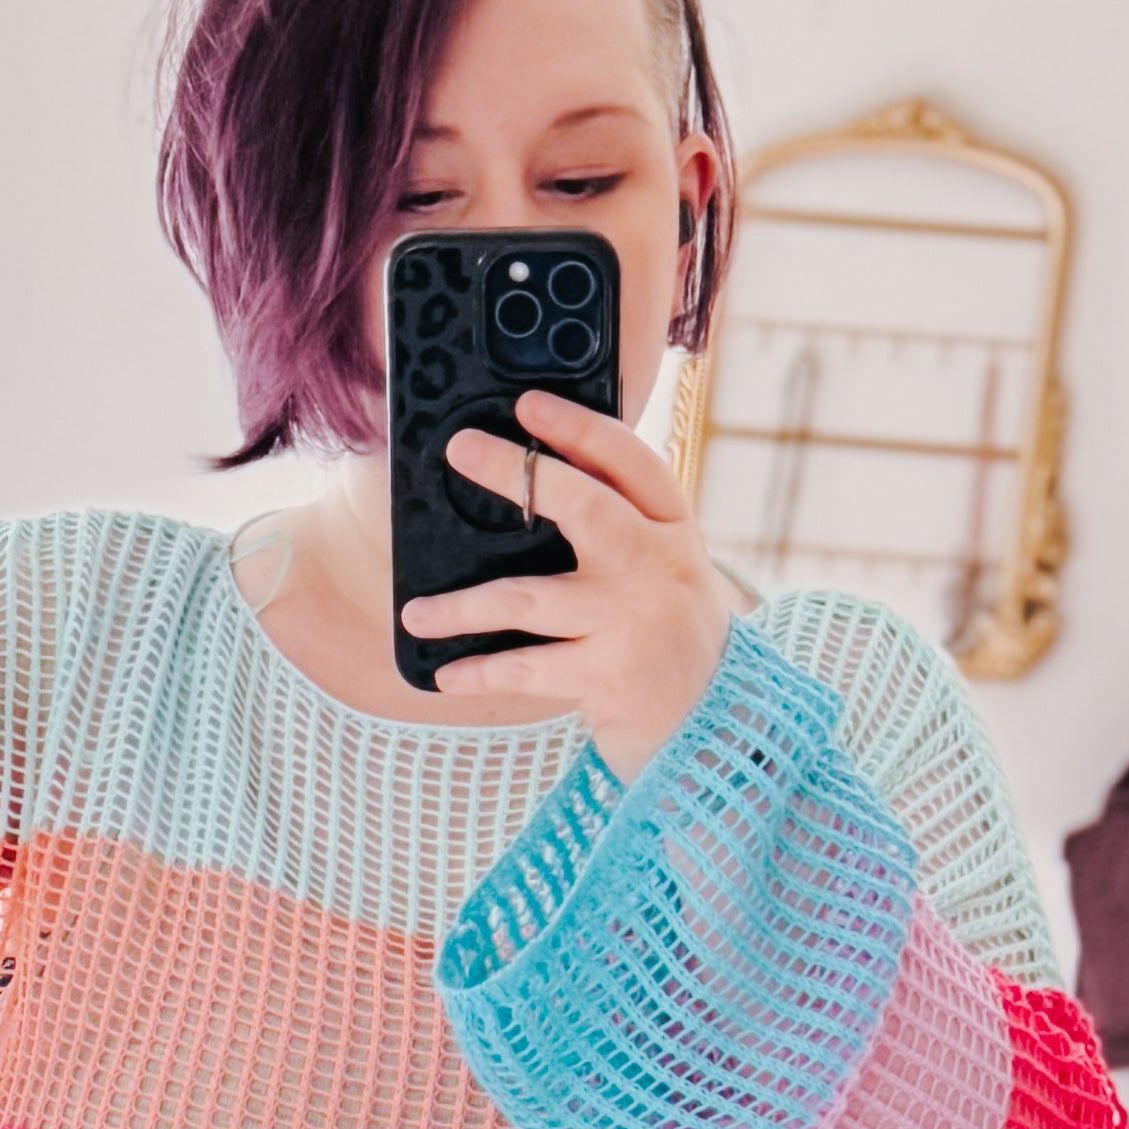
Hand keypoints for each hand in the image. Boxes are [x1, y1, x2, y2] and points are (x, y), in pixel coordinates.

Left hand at [399, 388, 733, 777]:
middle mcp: (657, 566)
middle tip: (461, 450)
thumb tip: (527, 483)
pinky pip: (526, 668)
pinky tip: (446, 675)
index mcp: (672, 528)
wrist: (713, 726)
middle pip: (584, 506)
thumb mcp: (663, 569)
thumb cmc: (667, 634)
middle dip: (517, 473)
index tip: (528, 402)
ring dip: (463, 607)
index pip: (630, 461)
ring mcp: (632, 622)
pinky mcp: (608, 677)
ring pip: (530, 599)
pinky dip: (480, 673)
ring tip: (415, 614)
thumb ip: (619, 528)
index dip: (579, 427)